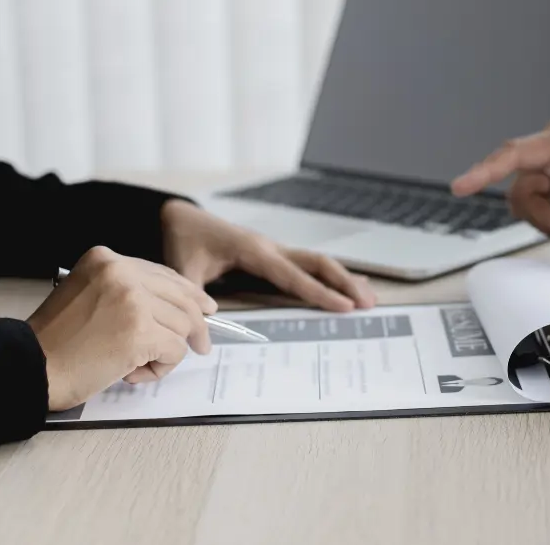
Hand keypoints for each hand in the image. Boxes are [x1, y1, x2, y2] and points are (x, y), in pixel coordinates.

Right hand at [28, 246, 216, 410]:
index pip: (163, 274)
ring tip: (135, 365)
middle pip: (181, 297)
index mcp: (105, 258)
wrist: (30, 366)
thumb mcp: (87, 295)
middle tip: (203, 345)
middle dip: (196, 324)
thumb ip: (125, 292)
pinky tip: (132, 373)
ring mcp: (132, 299)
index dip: (188, 294)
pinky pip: (175, 350)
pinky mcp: (139, 331)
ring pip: (182, 326)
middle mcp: (120, 271)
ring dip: (166, 352)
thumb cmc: (56, 342)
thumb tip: (178, 305)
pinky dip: (161, 367)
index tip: (205, 307)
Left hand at [160, 199, 375, 312]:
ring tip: (369, 297)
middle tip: (368, 304)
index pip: (293, 275)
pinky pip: (307, 263)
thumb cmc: (183, 241)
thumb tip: (207, 332)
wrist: (180, 217)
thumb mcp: (183, 270)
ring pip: (317, 261)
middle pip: (317, 262)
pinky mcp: (273, 253)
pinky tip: (348, 283)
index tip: (345, 307)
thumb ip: (194, 298)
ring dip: (343, 278)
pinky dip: (330, 274)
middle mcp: (270, 247)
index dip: (320, 292)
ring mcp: (274, 249)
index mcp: (253, 251)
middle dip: (344, 282)